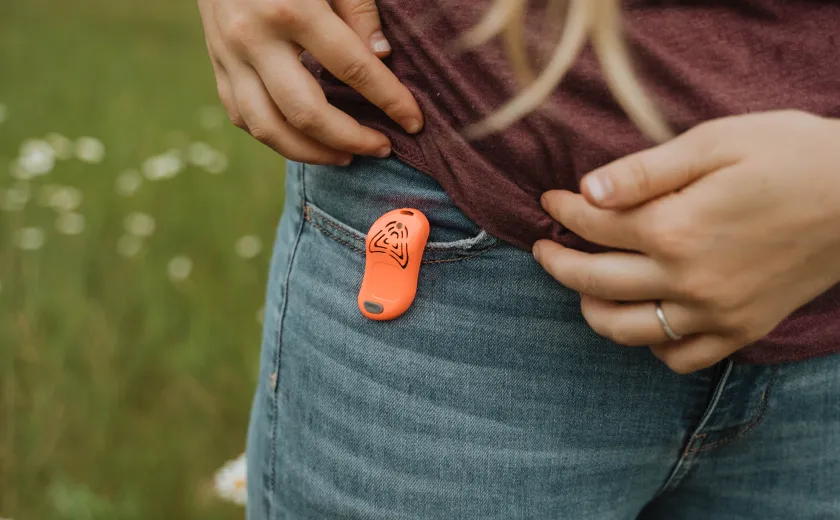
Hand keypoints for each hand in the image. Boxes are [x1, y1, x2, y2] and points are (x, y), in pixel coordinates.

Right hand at [198, 0, 423, 164]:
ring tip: (346, 157)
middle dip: (352, 139)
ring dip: (313, 154)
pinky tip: (306, 141)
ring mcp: (229, 56)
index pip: (353, 68)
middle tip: (382, 148)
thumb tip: (382, 58)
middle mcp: (255, 38)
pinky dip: (276, 138)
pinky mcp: (216, 65)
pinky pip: (243, 117)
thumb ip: (358, 10)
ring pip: (269, 129)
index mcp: (292, 8)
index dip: (390, 100)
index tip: (414, 122)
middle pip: (307, 113)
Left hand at [534, 111, 839, 373]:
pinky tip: (645, 316)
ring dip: (591, 308)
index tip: (550, 199)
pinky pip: (678, 357)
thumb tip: (586, 188)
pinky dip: (651, 343)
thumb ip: (645, 171)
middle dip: (556, 263)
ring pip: (624, 329)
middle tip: (543, 247)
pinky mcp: (740, 330)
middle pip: (593, 280)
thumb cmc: (790, 155)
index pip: (592, 224)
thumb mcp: (715, 142)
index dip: (563, 209)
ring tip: (584, 285)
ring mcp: (713, 313)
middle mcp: (687, 279)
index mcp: (675, 227)